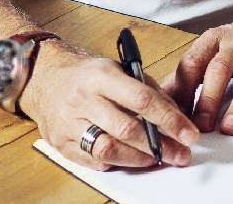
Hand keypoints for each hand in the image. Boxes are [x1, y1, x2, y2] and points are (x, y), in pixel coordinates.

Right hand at [19, 42, 199, 170]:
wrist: (44, 78)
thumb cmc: (85, 75)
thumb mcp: (115, 69)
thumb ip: (146, 88)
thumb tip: (175, 114)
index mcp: (100, 75)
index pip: (141, 98)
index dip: (169, 118)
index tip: (188, 132)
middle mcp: (83, 98)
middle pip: (127, 128)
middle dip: (160, 145)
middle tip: (180, 154)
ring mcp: (69, 122)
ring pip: (110, 149)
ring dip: (140, 158)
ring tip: (157, 158)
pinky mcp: (62, 143)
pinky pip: (95, 161)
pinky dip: (117, 162)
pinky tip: (130, 158)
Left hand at [162, 7, 232, 136]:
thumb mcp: (212, 48)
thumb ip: (189, 72)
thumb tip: (161, 95)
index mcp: (213, 40)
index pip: (192, 62)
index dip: (182, 89)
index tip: (175, 114)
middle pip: (219, 70)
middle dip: (208, 98)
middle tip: (200, 125)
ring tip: (229, 128)